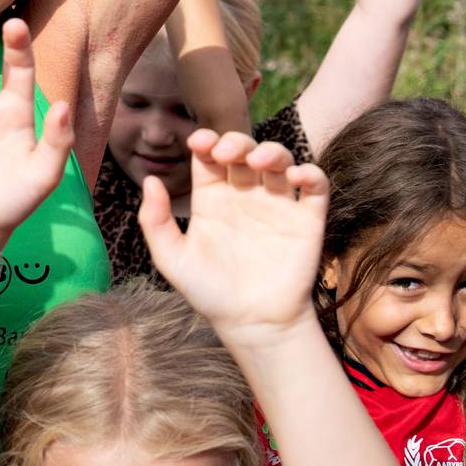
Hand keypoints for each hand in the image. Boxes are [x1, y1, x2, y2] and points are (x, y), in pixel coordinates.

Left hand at [140, 129, 327, 339]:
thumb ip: (155, 221)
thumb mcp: (172, 259)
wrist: (252, 324)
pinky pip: (315, 185)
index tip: (199, 142)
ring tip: (258, 161)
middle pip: (244, 150)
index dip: (206, 141)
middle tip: (225, 154)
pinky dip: (310, 172)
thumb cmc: (210, 292)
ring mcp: (278, 204)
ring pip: (280, 159)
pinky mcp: (307, 218)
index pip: (210, 156)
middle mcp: (246, 194)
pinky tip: (296, 176)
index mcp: (213, 198)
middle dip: (236, 142)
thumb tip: (149, 180)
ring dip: (271, 151)